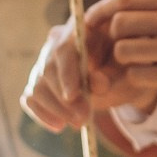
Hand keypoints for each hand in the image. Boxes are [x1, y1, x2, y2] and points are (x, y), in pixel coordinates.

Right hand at [19, 18, 152, 133]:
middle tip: (83, 119)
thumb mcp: (125, 69)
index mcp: (80, 30)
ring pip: (38, 86)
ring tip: (78, 124)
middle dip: (64, 98)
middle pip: (48, 69)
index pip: (65, 50)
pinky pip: (31, 98)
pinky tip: (59, 126)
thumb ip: (112, 74)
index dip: (67, 73)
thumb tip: (97, 84)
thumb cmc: (125, 67)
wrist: (121, 72)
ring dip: (56, 109)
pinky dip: (43, 114)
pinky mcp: (39, 81)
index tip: (73, 96)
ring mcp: (45, 61)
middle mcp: (57, 41)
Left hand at [90, 0, 156, 104]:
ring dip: (125, 61)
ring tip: (141, 63)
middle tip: (121, 49)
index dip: (102, 10)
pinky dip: (138, 78)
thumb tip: (109, 12)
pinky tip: (153, 78)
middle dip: (113, 39)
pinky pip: (136, 75)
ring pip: (123, 50)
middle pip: (119, 24)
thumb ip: (156, 9)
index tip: (89, 22)